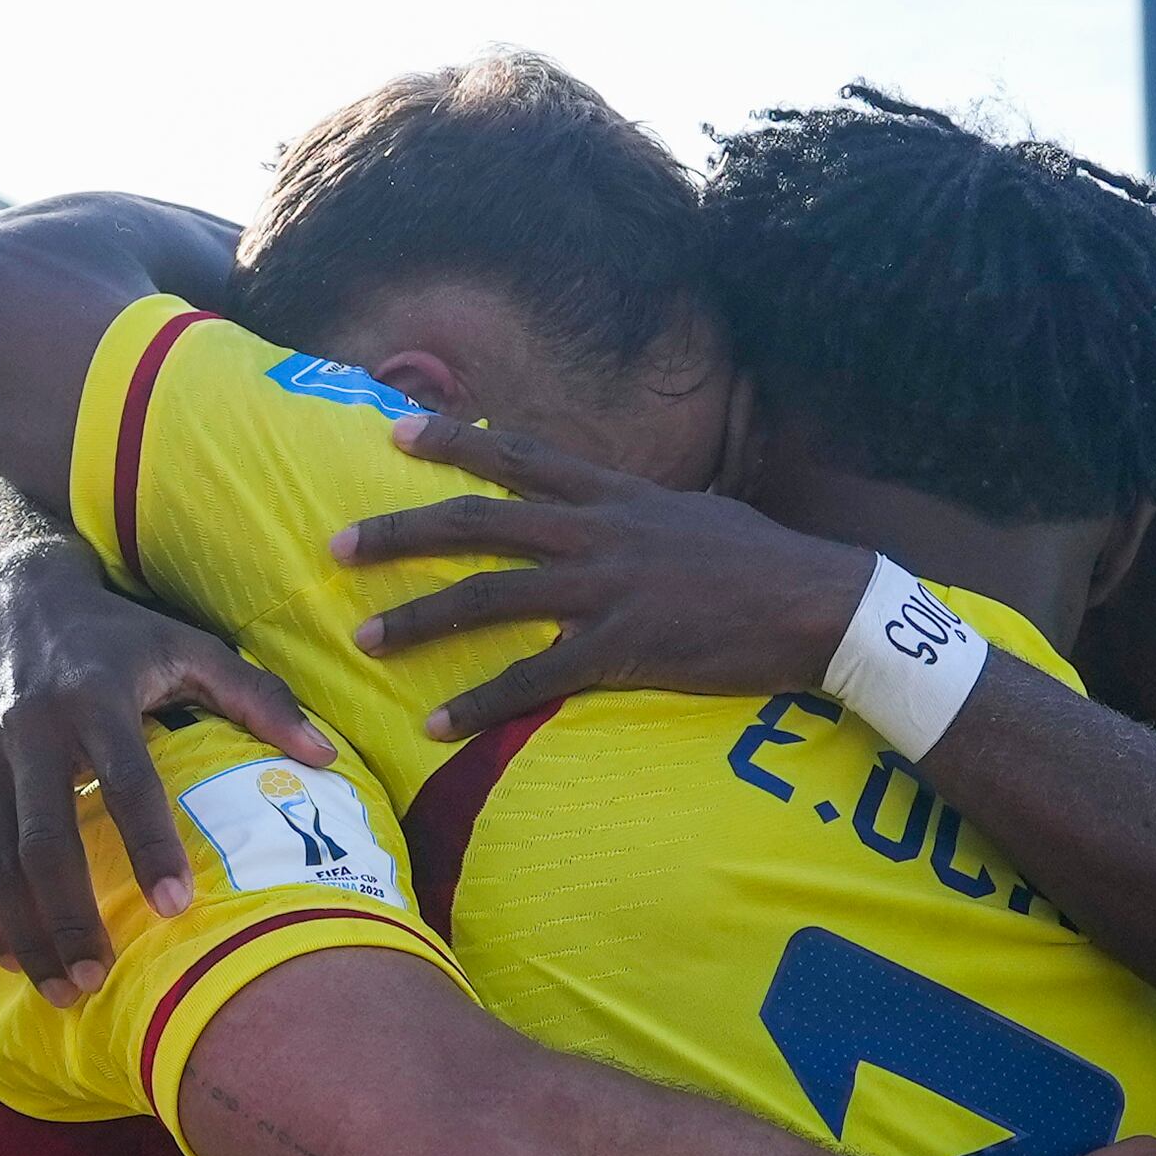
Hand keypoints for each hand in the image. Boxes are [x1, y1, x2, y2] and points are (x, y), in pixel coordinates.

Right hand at [0, 537, 328, 1004]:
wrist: (2, 593)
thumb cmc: (114, 634)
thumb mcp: (188, 646)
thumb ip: (259, 698)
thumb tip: (328, 760)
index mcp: (95, 694)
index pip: (126, 779)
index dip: (151, 845)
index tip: (176, 908)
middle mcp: (26, 723)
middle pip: (43, 842)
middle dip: (70, 920)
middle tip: (99, 981)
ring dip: (22, 934)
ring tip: (62, 988)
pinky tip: (8, 956)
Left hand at [336, 412, 871, 742]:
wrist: (818, 602)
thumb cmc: (764, 562)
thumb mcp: (696, 513)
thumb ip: (639, 510)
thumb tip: (610, 505)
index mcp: (615, 494)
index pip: (519, 455)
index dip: (452, 442)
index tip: (395, 433)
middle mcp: (598, 532)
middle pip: (478, 522)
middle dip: (401, 532)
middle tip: (338, 547)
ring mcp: (606, 590)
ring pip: (489, 597)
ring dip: (419, 619)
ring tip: (365, 638)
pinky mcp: (621, 649)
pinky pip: (532, 678)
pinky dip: (480, 702)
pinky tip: (438, 722)